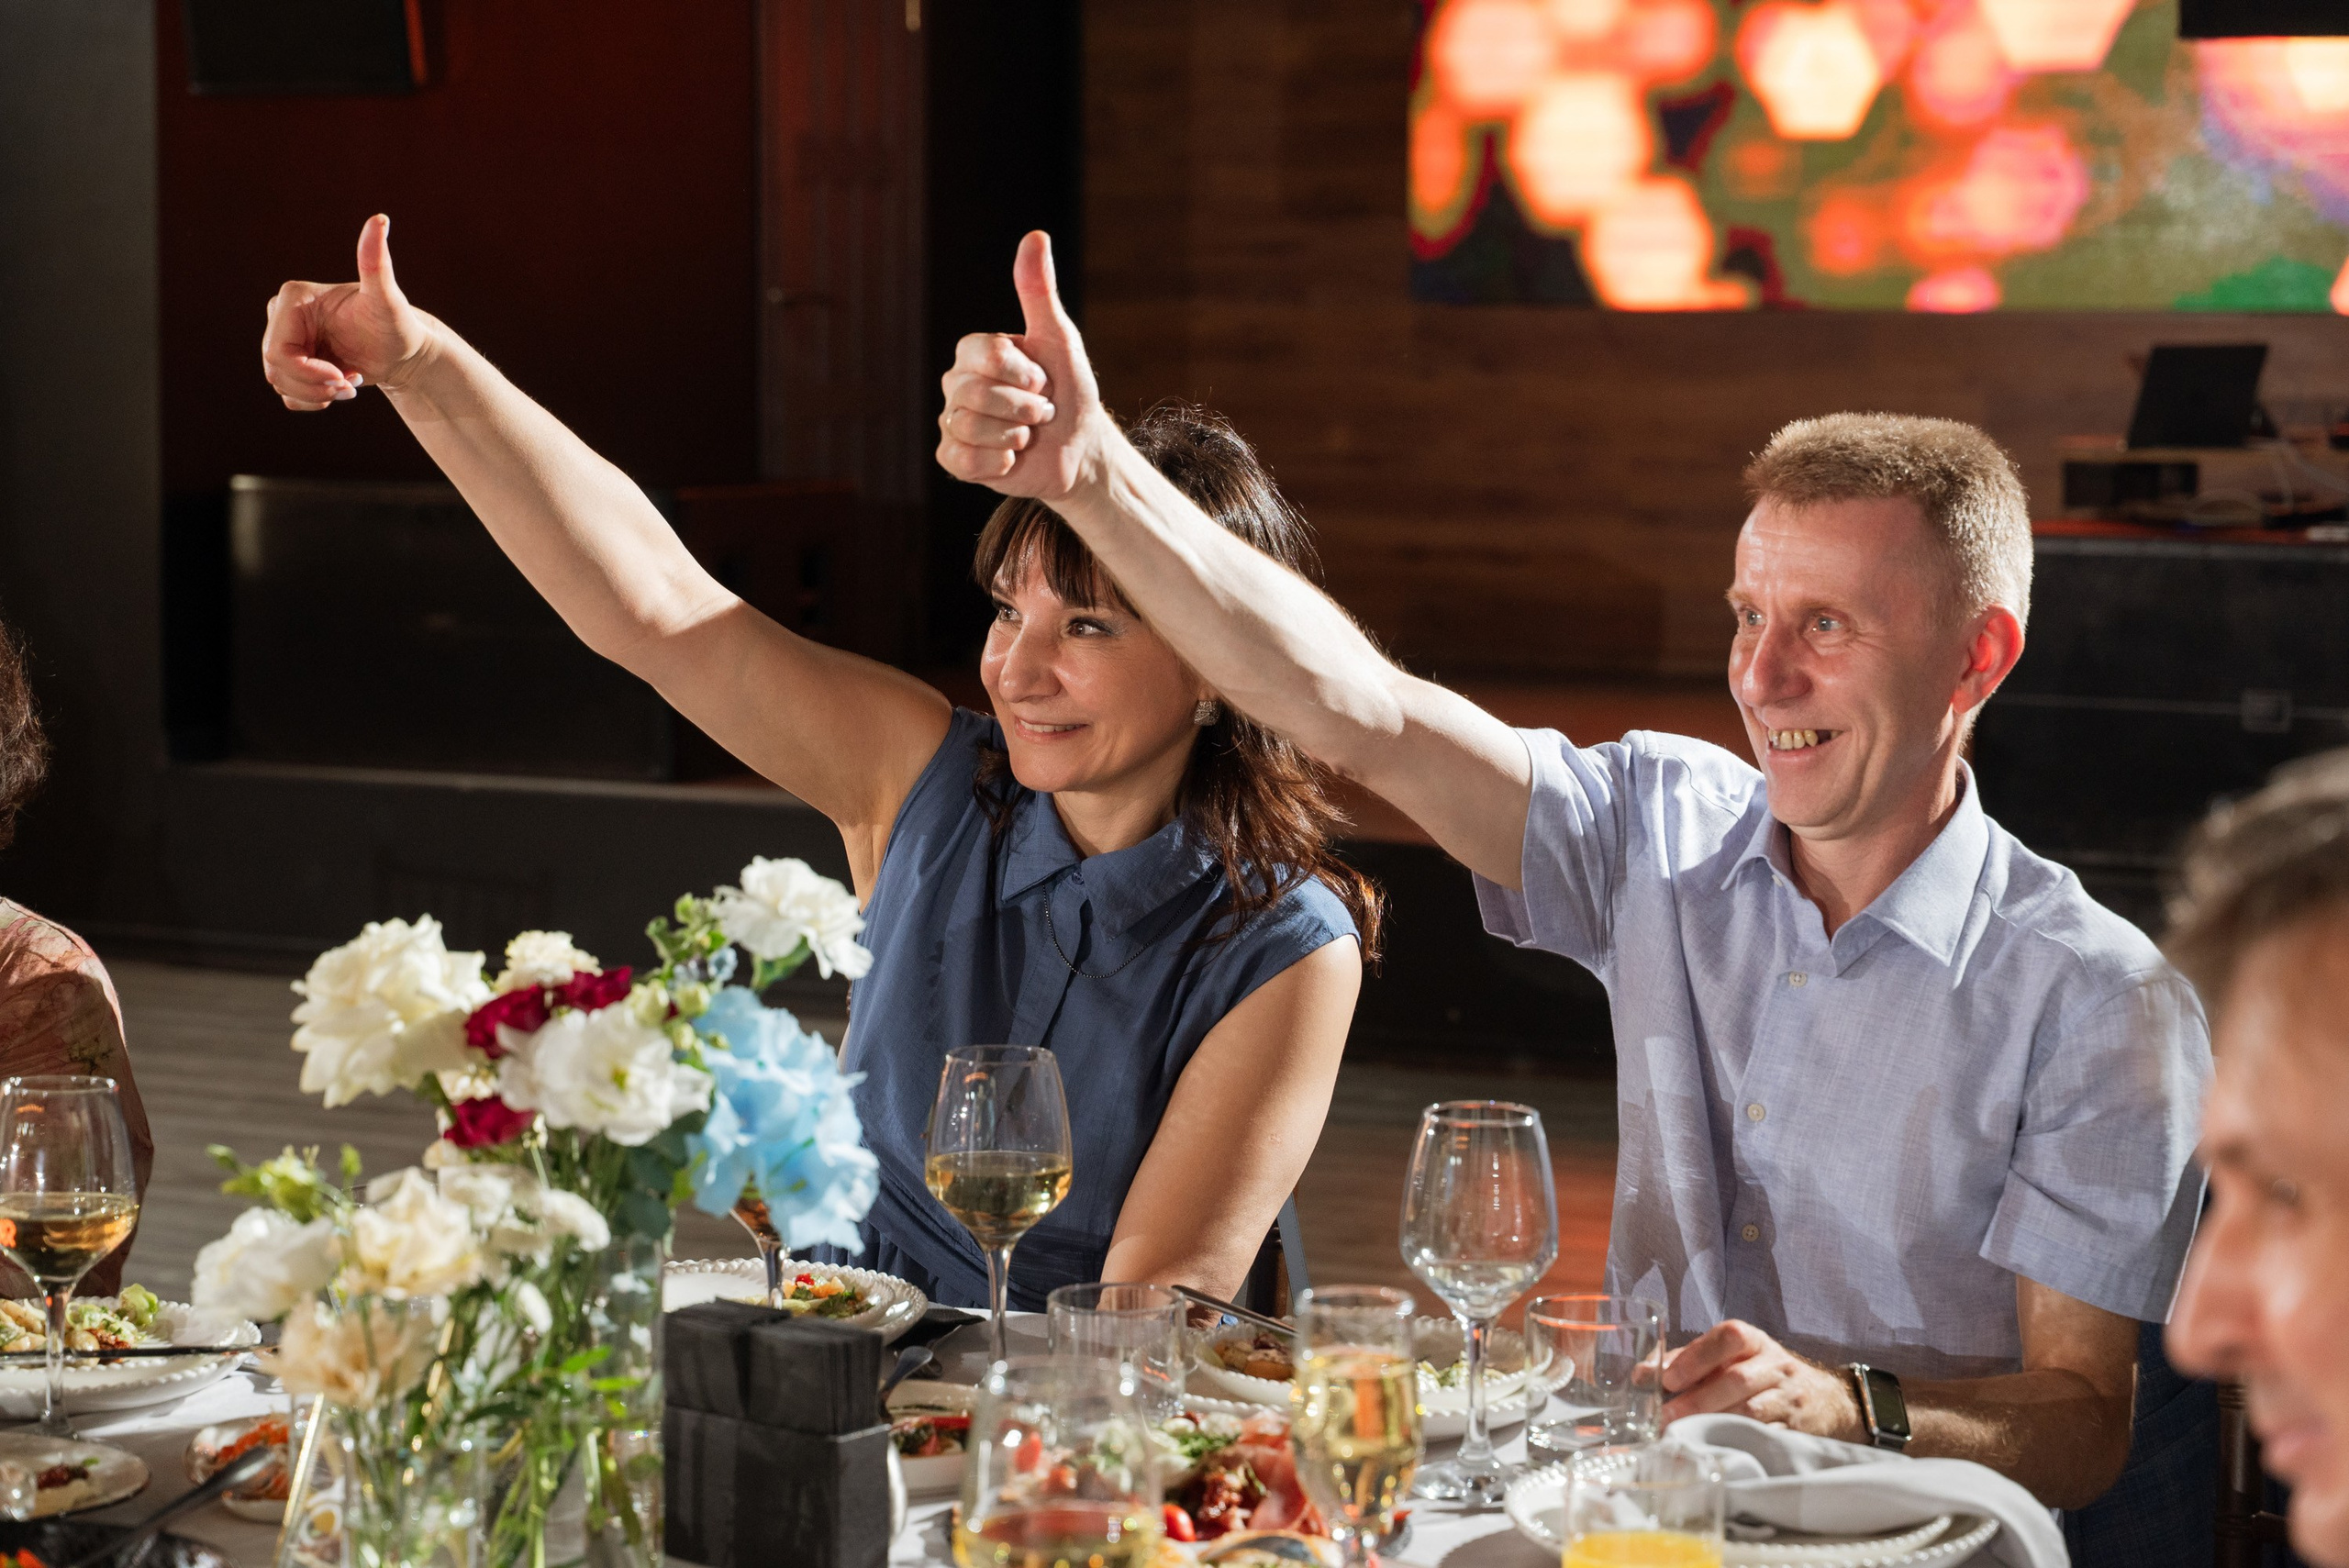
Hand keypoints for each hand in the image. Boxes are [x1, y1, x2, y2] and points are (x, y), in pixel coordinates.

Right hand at [261, 213, 435, 410]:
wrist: (403, 349)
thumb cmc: (397, 323)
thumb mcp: (387, 298)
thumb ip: (376, 263)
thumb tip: (380, 219)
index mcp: (293, 299)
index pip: (278, 351)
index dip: (309, 373)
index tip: (345, 378)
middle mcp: (282, 316)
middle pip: (275, 369)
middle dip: (316, 385)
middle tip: (351, 384)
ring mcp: (285, 338)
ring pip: (279, 382)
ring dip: (318, 393)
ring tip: (350, 382)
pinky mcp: (293, 360)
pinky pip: (286, 392)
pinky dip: (312, 399)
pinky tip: (338, 388)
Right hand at [935, 230, 1110, 501]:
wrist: (1077, 448)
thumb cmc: (1069, 390)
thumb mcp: (1059, 339)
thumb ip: (1039, 291)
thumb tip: (1035, 236)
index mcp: (975, 352)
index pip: (985, 355)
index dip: (1022, 373)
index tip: (1043, 380)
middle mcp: (956, 383)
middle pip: (976, 394)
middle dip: (1024, 407)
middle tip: (1041, 410)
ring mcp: (952, 421)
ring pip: (970, 428)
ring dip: (1014, 437)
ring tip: (1027, 434)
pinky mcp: (954, 458)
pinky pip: (963, 460)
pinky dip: (997, 463)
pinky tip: (1011, 458)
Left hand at [1659, 1320, 1864, 1440]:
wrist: (1826, 1400)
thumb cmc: (1760, 1375)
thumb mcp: (1730, 1358)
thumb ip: (1685, 1361)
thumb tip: (1641, 1374)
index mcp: (1755, 1341)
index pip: (1729, 1338)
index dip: (1697, 1357)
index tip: (1669, 1378)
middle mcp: (1776, 1366)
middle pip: (1737, 1380)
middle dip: (1697, 1400)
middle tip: (1665, 1418)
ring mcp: (1790, 1400)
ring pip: (1752, 1412)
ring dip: (1714, 1425)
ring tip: (1684, 1436)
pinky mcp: (1799, 1432)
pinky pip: (1767, 1439)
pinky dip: (1739, 1445)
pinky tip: (1715, 1450)